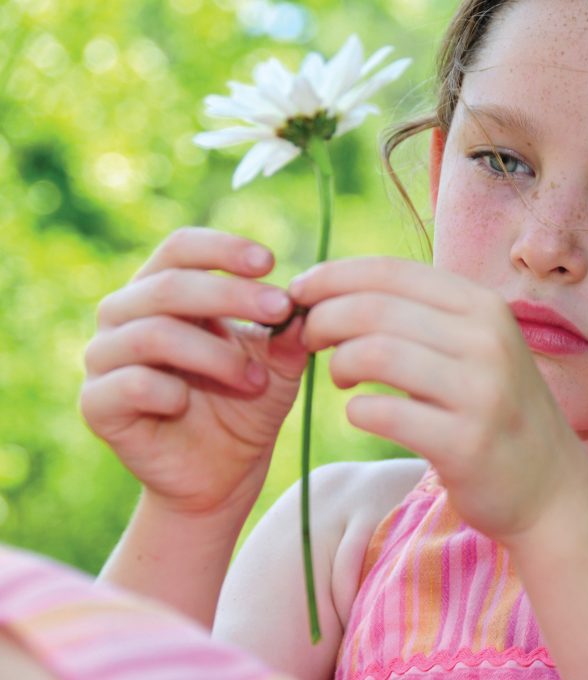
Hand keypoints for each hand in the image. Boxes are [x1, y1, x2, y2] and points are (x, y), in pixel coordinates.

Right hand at [80, 228, 307, 517]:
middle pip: (170, 285)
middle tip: (280, 310)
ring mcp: (104, 359)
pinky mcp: (97, 405)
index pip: (180, 248)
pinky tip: (190, 404)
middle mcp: (124, 316)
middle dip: (232, 295)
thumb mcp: (278, 364)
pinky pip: (130, 384)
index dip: (223, 249)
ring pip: (153, 333)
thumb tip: (304, 300)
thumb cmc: (247, 406)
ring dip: (215, 354)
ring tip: (254, 379)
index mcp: (162, 291)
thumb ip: (288, 331)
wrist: (225, 473)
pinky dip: (170, 392)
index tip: (271, 263)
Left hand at [290, 256, 587, 542]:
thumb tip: (333, 291)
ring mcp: (480, 391)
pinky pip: (384, 413)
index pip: (390, 271)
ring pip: (374, 354)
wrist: (550, 487)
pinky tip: (363, 414)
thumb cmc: (496, 411)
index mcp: (483, 306)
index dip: (332, 276)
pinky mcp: (465, 442)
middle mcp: (487, 339)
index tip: (300, 293)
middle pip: (374, 309)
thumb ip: (419, 317)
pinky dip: (358, 411)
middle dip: (322, 318)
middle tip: (308, 338)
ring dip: (339, 364)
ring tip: (340, 378)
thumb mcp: (474, 347)